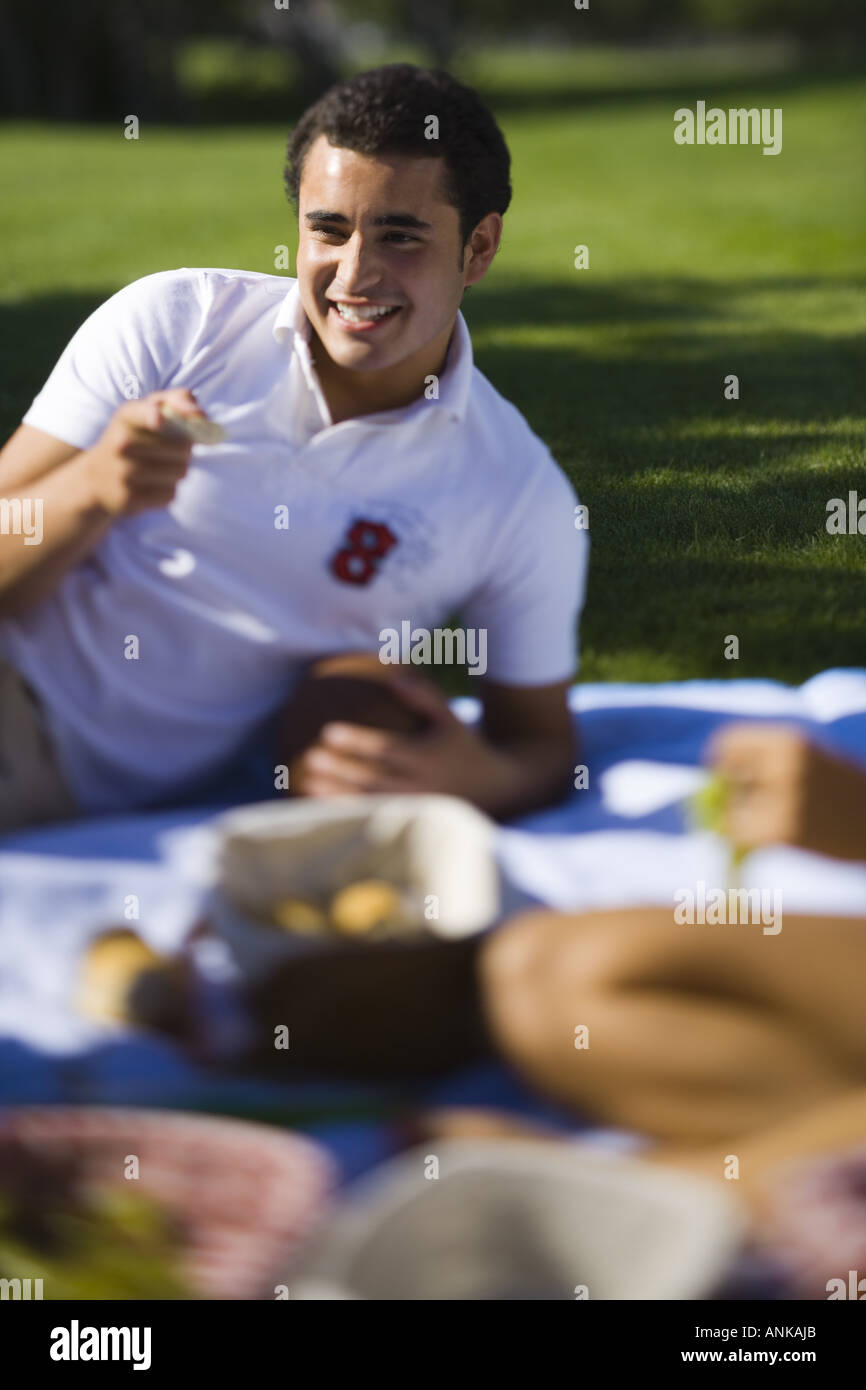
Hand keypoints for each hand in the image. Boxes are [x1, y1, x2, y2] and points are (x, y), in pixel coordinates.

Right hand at [79, 388, 205, 516]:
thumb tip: (201, 415)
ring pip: (180, 472)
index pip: (143, 413)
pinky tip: (151, 485)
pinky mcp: (129, 499)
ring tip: (160, 467)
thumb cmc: (134, 438)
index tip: (160, 420)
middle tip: (174, 451)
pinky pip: (170, 494)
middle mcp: (121, 443)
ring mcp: (124, 472)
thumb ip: (179, 400)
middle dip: (186, 450)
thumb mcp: (148, 410)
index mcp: (127, 416)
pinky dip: (168, 490)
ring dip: (179, 470)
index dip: (153, 416)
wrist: (95, 480)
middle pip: (182, 448)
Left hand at [292, 670, 520, 811]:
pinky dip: (345, 815)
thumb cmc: (464, 747)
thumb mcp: (451, 719)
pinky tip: (317, 805)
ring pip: (370, 806)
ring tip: (306, 784)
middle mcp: (422, 788)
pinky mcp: (410, 824)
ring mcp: (415, 811)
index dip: (358, 741)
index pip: (388, 750)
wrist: (496, 791)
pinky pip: (373, 820)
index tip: (327, 731)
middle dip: (341, 772)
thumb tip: (393, 677)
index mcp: (429, 759)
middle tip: (310, 758)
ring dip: (336, 797)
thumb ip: (424, 697)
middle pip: (374, 781)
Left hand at [707, 723, 865, 860]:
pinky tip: (776, 840)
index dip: (722, 763)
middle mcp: (784, 765)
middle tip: (750, 809)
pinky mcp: (785, 832)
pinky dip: (748, 841)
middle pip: (725, 779)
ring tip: (777, 823)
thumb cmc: (846, 792)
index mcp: (790, 741)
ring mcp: (784, 799)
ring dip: (742, 821)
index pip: (727, 743)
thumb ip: (766, 765)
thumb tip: (712, 783)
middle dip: (730, 796)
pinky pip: (741, 837)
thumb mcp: (809, 761)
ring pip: (730, 812)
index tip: (730, 780)